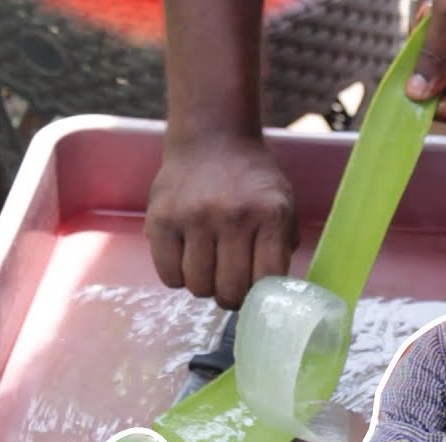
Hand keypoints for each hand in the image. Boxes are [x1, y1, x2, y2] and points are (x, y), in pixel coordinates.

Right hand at [143, 135, 298, 309]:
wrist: (213, 139)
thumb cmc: (252, 182)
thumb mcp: (284, 206)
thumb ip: (283, 247)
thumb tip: (275, 294)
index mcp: (270, 215)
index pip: (266, 279)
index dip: (261, 296)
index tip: (255, 293)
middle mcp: (232, 216)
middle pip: (229, 289)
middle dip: (231, 297)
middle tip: (230, 286)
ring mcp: (194, 217)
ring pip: (198, 286)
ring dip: (204, 286)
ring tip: (208, 269)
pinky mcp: (161, 218)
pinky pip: (168, 274)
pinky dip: (178, 277)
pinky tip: (186, 261)